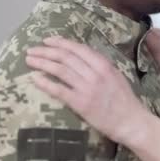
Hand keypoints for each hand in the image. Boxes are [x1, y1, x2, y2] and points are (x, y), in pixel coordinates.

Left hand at [25, 37, 151, 145]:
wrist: (130, 120)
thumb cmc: (124, 98)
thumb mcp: (115, 75)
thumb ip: (99, 65)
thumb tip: (81, 56)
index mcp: (104, 64)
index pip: (78, 49)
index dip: (60, 43)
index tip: (47, 40)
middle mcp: (95, 73)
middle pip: (66, 57)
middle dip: (46, 51)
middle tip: (32, 50)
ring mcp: (87, 88)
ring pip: (60, 70)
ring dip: (42, 63)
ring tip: (29, 60)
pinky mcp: (80, 103)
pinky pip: (59, 90)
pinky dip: (45, 83)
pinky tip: (35, 78)